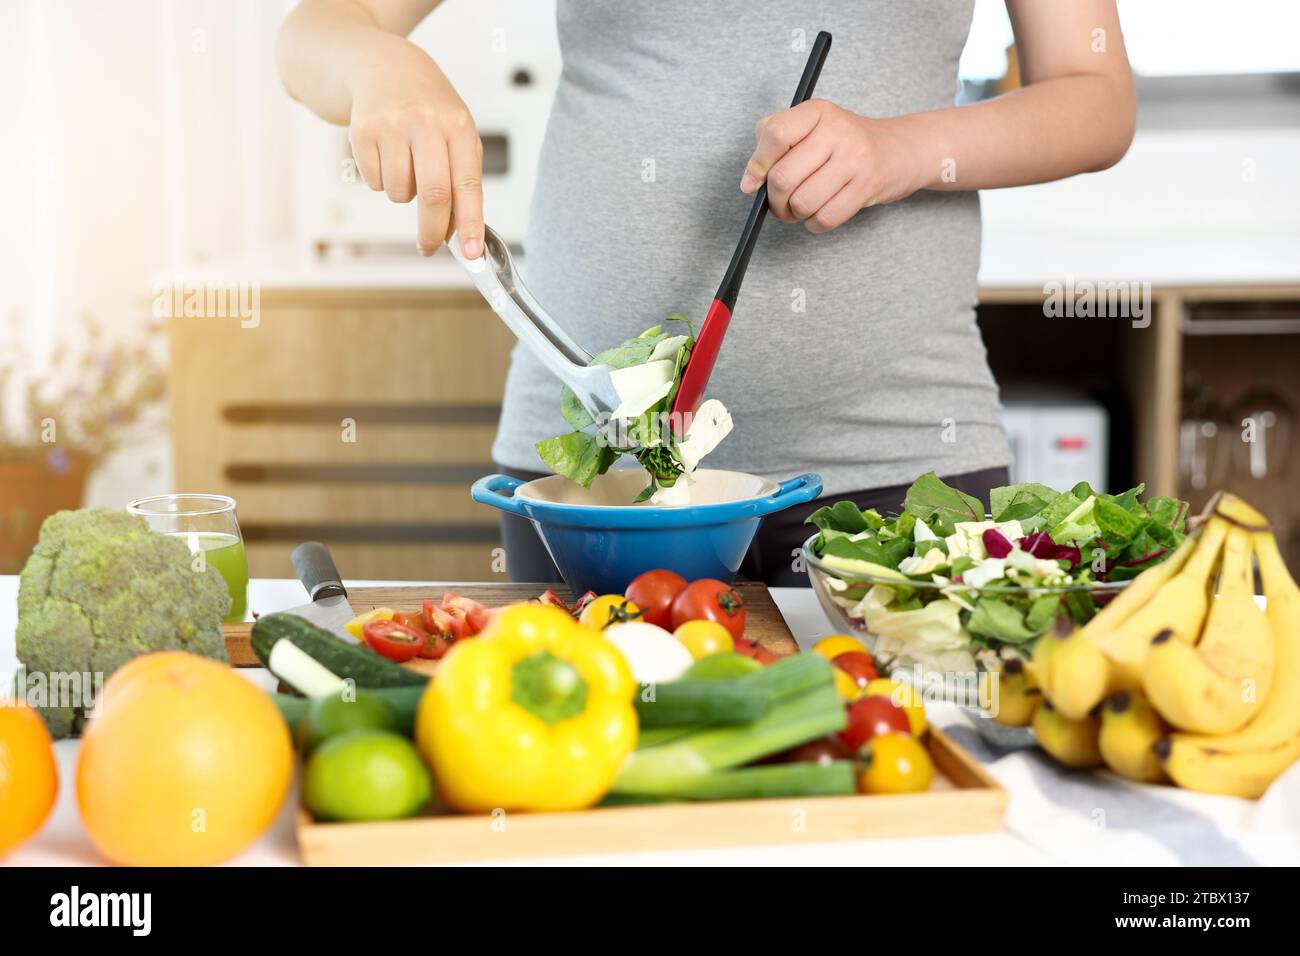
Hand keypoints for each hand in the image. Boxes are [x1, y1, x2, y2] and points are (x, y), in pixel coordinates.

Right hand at [347, 37, 483, 256]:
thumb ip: (462, 179)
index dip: (470, 222)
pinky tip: (386, 153)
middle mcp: (426, 123)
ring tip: (406, 164)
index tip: (473, 252)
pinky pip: (375, 183)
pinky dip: (382, 180)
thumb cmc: (430, 110)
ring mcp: (391, 126)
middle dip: (432, 231)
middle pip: (433, 194)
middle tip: (428, 247)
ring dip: (404, 194)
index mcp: (458, 126)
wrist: (385, 67)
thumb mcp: (456, 132)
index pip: (468, 183)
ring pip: (399, 194)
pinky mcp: (361, 132)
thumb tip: (460, 233)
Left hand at [741, 99, 928, 232]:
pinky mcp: (866, 188)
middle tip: (780, 201)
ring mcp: (855, 160)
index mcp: (817, 111)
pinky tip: (818, 213)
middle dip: (774, 199)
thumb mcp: (810, 126)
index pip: (776, 135)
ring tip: (802, 206)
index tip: (753, 181)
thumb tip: (750, 180)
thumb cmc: (842, 142)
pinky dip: (813, 224)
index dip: (757, 164)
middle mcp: (837, 131)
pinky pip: (824, 218)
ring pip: (802, 202)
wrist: (896, 150)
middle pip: (783, 177)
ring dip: (794, 214)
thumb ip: (773, 141)